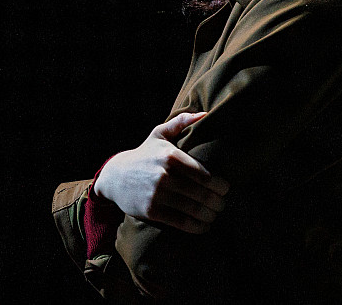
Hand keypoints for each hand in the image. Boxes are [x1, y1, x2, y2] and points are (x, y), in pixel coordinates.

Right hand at [92, 112, 228, 233]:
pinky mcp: (151, 211)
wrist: (115, 176)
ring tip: (214, 215)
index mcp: (170, 156)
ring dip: (210, 215)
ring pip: (194, 209)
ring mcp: (157, 194)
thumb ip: (181, 122)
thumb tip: (205, 114)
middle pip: (202, 194)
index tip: (226, 189)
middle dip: (218, 202)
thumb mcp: (159, 134)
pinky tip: (204, 226)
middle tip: (222, 204)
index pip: (205, 175)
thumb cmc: (144, 155)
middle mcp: (164, 175)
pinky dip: (197, 227)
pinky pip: (181, 222)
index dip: (221, 185)